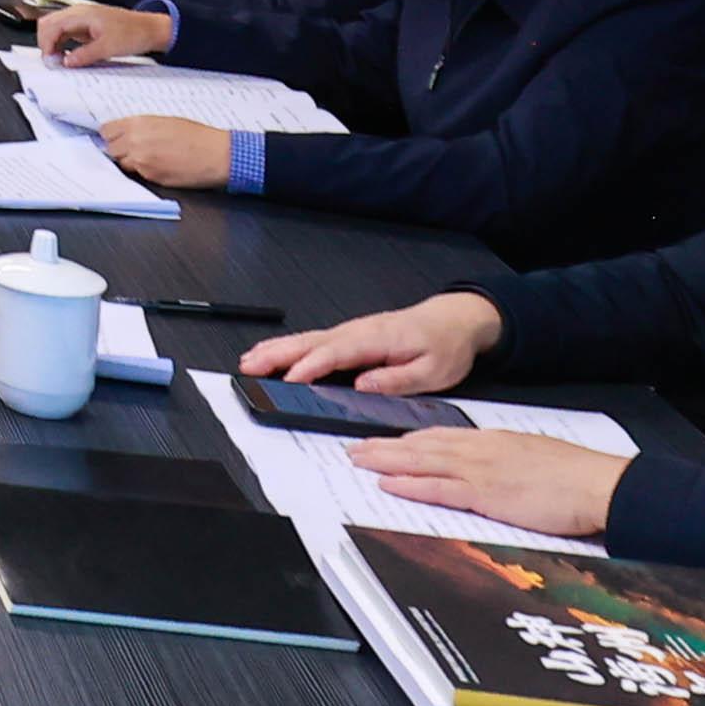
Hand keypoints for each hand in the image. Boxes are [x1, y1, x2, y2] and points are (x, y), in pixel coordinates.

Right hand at [33, 0, 164, 66]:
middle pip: (48, 23)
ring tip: (59, 61)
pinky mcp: (87, 26)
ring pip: (56, 28)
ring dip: (53, 43)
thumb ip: (83, 55)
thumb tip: (66, 63)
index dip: (46, 44)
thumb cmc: (134, 33)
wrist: (151, 30)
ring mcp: (82, 18)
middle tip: (52, 61)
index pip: (50, 26)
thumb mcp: (108, 48)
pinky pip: (67, 32)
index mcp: (82, 14)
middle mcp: (79, 13)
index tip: (50, 61)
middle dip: (45, 43)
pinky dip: (62, 43)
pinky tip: (68, 55)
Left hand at [91, 113, 230, 189]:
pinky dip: (145, 171)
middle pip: (111, 149)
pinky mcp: (150, 177)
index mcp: (139, 124)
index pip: (107, 131)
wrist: (216, 154)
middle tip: (133, 149)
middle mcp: (136, 142)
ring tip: (150, 157)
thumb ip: (142, 127)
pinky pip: (138, 174)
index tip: (114, 138)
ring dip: (131, 162)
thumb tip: (127, 132)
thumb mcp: (166, 121)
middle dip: (119, 150)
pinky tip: (160, 165)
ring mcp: (141, 161)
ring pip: (123, 164)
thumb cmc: (197, 136)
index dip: (111, 135)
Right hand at [241, 292, 502, 397]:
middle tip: (251, 366)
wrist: (454, 320)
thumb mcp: (433, 371)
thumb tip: (363, 385)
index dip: (311, 366)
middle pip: (312, 342)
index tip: (289, 379)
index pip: (338, 352)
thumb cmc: (445, 346)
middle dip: (279, 354)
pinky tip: (273, 353)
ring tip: (250, 361)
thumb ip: (398, 379)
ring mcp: (352, 331)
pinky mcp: (350, 336)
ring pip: (308, 340)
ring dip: (277, 349)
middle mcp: (360, 332)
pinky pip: (315, 341)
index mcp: (379, 339)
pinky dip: (290, 346)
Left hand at [355, 427, 622, 539]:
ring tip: (358, 461)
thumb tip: (496, 470)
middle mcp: (482, 449)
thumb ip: (509, 461)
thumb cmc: (577, 476)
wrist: (600, 484)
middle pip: (423, 445)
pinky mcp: (487, 494)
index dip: (410, 439)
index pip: (442, 436)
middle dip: (386, 447)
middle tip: (355, 449)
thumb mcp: (537, 458)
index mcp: (495, 441)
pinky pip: (439, 488)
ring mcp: (482, 470)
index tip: (388, 441)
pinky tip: (389, 484)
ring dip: (386, 461)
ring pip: (422, 461)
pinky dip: (410, 485)